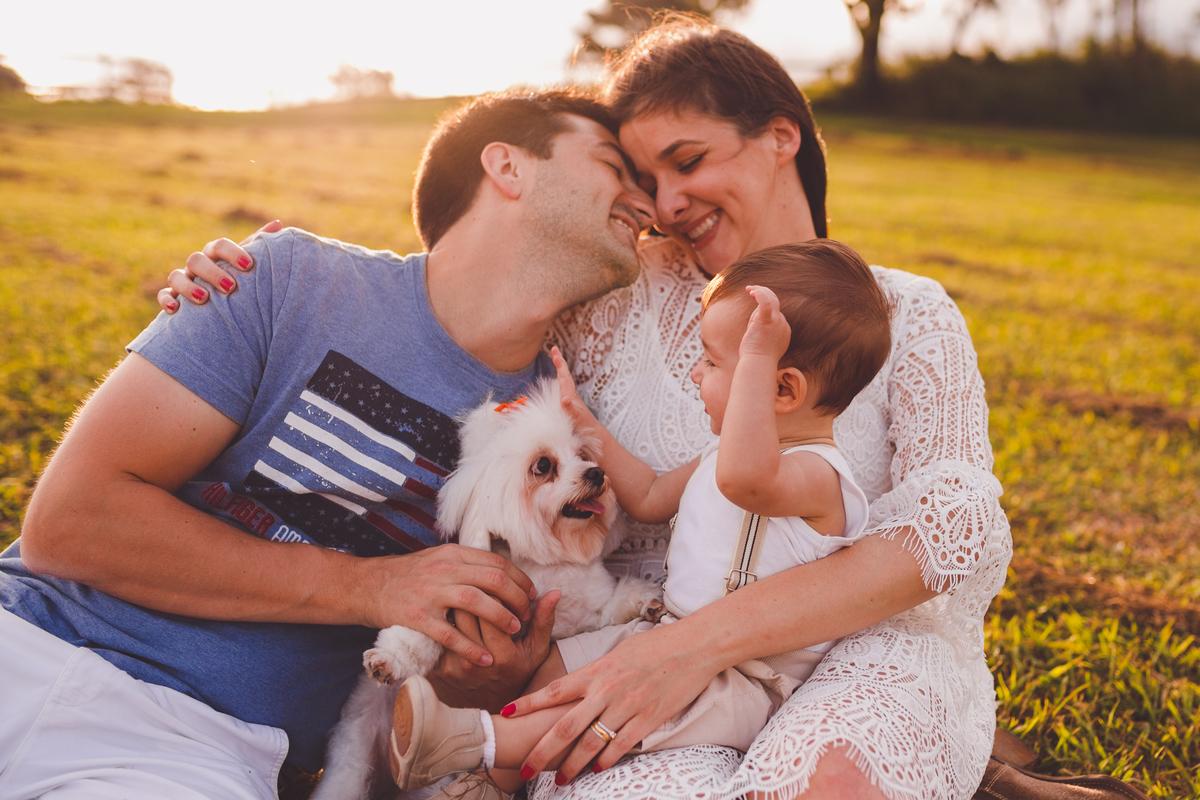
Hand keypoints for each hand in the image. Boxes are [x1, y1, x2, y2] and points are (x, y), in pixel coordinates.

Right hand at [157, 221, 282, 312]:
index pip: (219, 246)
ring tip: (204, 298)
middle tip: (230, 287)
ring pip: (176, 275)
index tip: (249, 265)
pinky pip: (163, 295)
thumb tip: (278, 223)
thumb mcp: (249, 264)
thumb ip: (260, 246)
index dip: (232, 252)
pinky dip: (167, 300)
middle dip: (212, 272)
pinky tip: (176, 310)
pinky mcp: (173, 296)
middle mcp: (198, 265)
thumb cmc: (242, 280)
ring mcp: (184, 280)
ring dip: (188, 286)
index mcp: (216, 255)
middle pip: (196, 259)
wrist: (227, 306)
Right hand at [362, 543, 538, 666]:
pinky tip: (485, 658)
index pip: (497, 563)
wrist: (366, 585)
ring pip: (478, 603)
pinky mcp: (418, 618)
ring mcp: (430, 593)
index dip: (520, 579)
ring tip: (515, 630)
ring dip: (501, 618)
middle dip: (517, 598)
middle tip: (527, 614)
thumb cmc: (407, 574)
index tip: (532, 593)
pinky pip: (451, 635)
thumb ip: (466, 563)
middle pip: (494, 580)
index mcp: (452, 554)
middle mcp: (444, 570)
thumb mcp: (437, 559)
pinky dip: (471, 649)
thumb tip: (499, 571)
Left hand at [429, 590, 560, 711]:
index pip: (491, 610)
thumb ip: (544, 621)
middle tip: (480, 587)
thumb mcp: (536, 650)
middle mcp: (477, 663)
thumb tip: (555, 593)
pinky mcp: (442, 667)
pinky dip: (450, 622)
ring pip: (451, 621)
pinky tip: (458, 618)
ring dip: (459, 605)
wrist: (493, 704)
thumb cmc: (519, 671)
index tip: (499, 589)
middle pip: (466, 612)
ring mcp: (456, 666)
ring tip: (469, 599)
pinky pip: (443, 634)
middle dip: (474, 595)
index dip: (494, 593)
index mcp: (503, 656)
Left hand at [504, 622, 721, 782]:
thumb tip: (581, 684)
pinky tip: (596, 771)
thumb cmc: (656, 645)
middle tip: (524, 768)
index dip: (528, 704)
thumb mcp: (618, 652)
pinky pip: (620, 747)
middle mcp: (606, 690)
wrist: (692, 646)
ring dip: (572, 765)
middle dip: (541, 751)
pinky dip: (606, 761)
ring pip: (591, 743)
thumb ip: (597, 671)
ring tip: (559, 779)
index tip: (505, 713)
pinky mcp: (647, 719)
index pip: (554, 690)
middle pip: (565, 726)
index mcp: (596, 670)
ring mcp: (627, 707)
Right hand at [550, 346, 598, 433]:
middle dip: (559, 361)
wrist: (592, 432)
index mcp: (570, 394)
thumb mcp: (575, 417)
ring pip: (563, 380)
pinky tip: (555, 381)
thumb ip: (569, 408)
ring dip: (559, 368)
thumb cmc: (583, 426)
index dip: (559, 364)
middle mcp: (569, 393)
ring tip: (556, 358)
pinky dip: (558, 381)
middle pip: (563, 374)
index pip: (563, 376)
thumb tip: (564, 398)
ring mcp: (569, 398)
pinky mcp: (567, 404)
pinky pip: (561, 388)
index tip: (555, 353)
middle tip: (554, 348)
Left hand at [739, 285, 790, 360]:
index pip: (775, 313)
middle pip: (774, 304)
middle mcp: (782, 323)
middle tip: (750, 290)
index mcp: (783, 329)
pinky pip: (765, 301)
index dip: (762, 309)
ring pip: (771, 299)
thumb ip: (763, 333)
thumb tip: (755, 328)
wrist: (757, 364)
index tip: (752, 312)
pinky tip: (750, 290)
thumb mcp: (763, 344)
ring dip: (760, 291)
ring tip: (748, 289)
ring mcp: (777, 321)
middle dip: (762, 296)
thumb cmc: (757, 358)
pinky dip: (759, 294)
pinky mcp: (767, 320)